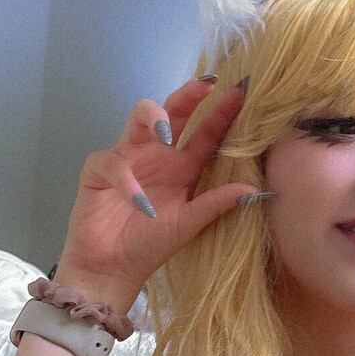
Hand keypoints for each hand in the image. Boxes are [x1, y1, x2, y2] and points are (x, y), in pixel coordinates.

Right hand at [54, 77, 260, 310]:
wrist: (112, 270)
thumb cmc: (151, 245)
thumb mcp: (189, 224)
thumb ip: (216, 204)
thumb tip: (255, 191)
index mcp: (183, 165)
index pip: (205, 132)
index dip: (222, 112)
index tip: (242, 92)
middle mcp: (157, 155)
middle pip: (173, 112)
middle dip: (188, 96)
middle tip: (207, 86)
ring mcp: (128, 158)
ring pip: (138, 119)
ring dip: (153, 120)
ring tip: (168, 134)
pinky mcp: (99, 171)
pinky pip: (113, 163)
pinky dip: (127, 181)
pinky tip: (140, 202)